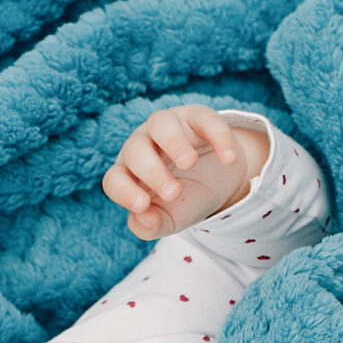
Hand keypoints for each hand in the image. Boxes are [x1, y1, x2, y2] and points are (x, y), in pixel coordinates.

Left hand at [103, 104, 269, 240]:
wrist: (219, 181)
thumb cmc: (186, 199)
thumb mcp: (170, 219)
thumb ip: (152, 226)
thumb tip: (141, 219)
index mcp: (130, 173)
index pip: (114, 179)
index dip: (124, 191)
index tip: (142, 206)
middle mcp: (143, 145)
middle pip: (135, 150)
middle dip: (151, 171)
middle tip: (173, 192)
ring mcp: (169, 126)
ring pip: (161, 123)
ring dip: (173, 142)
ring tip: (189, 163)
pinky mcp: (198, 117)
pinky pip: (205, 119)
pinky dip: (217, 137)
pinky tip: (228, 159)